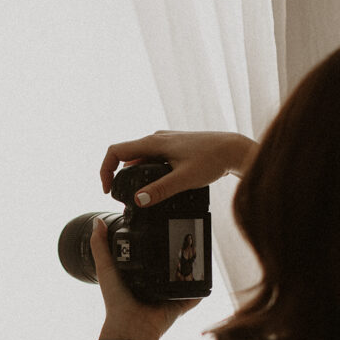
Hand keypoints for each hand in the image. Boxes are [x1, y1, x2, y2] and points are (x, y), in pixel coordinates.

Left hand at [91, 219, 198, 339]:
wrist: (129, 327)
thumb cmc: (116, 301)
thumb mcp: (106, 269)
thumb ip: (100, 246)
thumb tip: (97, 222)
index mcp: (140, 275)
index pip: (151, 255)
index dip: (156, 243)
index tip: (160, 228)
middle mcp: (156, 284)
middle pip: (170, 265)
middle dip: (178, 254)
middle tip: (183, 238)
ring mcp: (170, 294)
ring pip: (185, 277)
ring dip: (191, 267)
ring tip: (195, 252)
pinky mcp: (180, 304)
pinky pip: (194, 295)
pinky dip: (200, 287)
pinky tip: (205, 275)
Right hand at [100, 131, 258, 206]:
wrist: (234, 149)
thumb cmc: (212, 159)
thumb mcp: (184, 179)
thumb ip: (160, 190)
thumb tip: (138, 201)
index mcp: (153, 142)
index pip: (115, 151)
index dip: (105, 170)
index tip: (108, 189)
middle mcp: (156, 138)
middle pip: (125, 155)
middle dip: (118, 175)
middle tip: (119, 196)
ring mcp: (166, 141)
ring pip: (140, 157)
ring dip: (133, 174)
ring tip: (136, 193)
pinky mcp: (174, 147)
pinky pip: (152, 158)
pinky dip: (146, 171)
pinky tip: (157, 184)